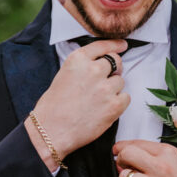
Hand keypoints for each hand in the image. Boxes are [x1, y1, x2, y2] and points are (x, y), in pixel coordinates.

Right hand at [27, 40, 129, 167]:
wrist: (51, 132)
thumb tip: (101, 66)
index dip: (115, 45)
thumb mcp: (63, 76)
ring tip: (98, 101)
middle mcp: (93, 70)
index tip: (122, 45)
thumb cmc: (52, 108)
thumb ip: (82, 68)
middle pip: (115, 62)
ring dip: (113, 89)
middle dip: (113, 71)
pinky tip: (105, 109)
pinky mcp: (114, 105)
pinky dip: (119, 103)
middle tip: (104, 82)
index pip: (102, 46)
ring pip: (120, 81)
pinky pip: (126, 98)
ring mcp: (105, 88)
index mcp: (78, 60)